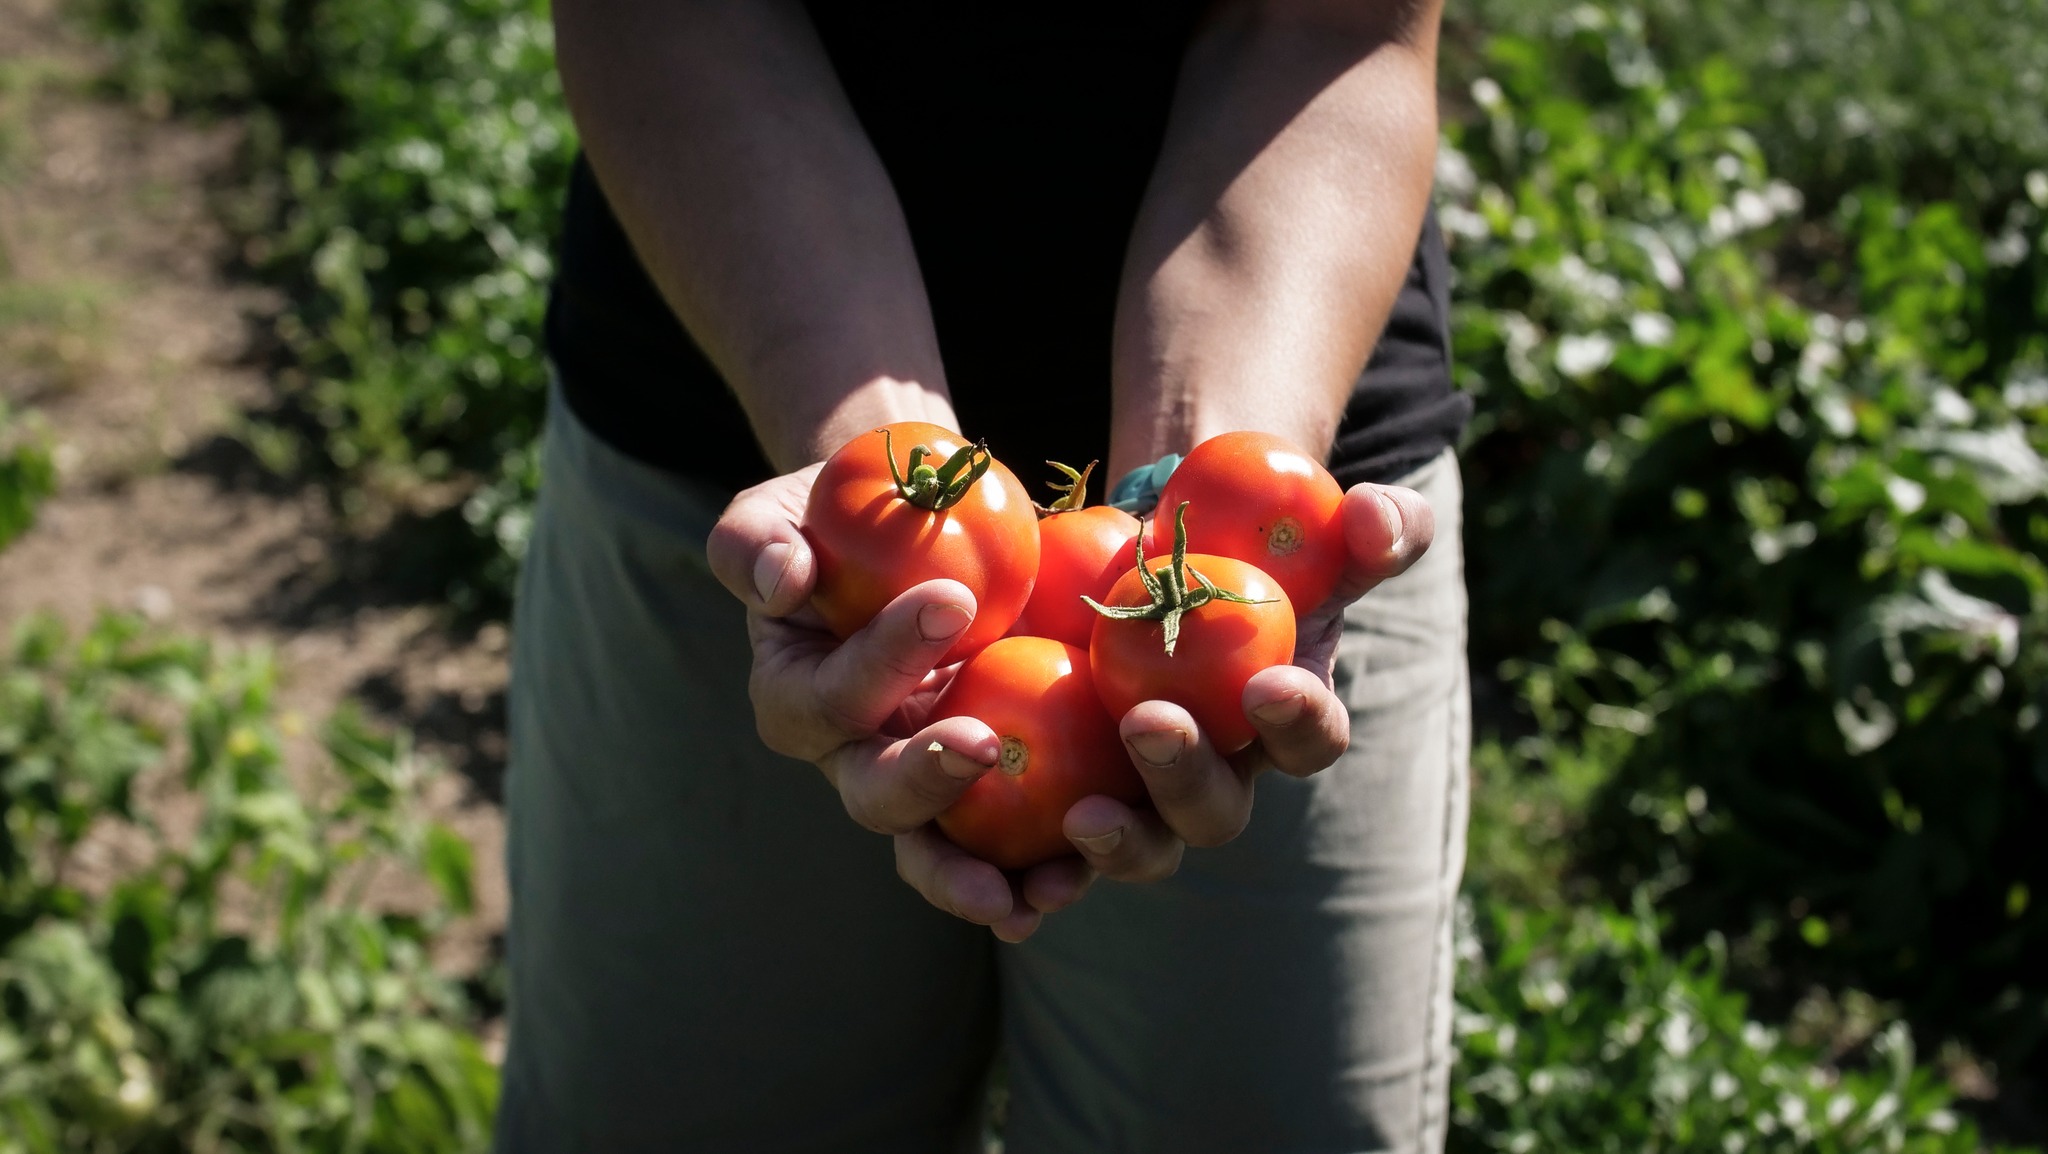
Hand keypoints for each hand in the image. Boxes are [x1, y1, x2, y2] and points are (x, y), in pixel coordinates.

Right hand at [707, 466, 1095, 941]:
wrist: (914, 533)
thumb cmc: (838, 522)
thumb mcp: (782, 515)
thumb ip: (756, 541)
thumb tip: (782, 578)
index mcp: (799, 701)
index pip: (833, 695)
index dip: (882, 659)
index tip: (952, 599)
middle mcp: (858, 760)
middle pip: (878, 799)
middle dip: (924, 780)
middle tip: (978, 743)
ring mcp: (926, 784)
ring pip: (938, 853)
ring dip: (979, 876)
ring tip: (1037, 881)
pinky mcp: (991, 790)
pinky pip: (1013, 849)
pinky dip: (1043, 871)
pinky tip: (1075, 876)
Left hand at [1059, 481, 1436, 876]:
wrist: (1150, 555)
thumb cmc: (1248, 542)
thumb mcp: (1314, 525)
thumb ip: (1374, 525)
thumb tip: (1373, 517)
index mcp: (1284, 723)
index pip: (1310, 738)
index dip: (1299, 720)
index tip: (1268, 683)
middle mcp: (1216, 776)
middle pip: (1215, 810)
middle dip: (1186, 776)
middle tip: (1149, 722)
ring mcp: (1141, 794)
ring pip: (1143, 846)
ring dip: (1119, 841)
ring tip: (1083, 815)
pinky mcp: (1067, 793)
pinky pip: (1052, 846)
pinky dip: (1036, 865)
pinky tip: (1004, 868)